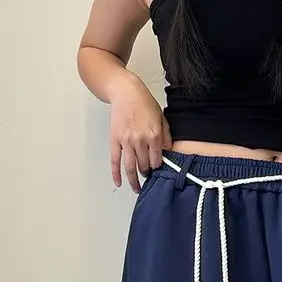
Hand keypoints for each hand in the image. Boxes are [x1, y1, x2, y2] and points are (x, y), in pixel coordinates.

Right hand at [110, 76, 170, 191]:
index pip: (157, 160)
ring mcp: (126, 141)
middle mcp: (140, 140)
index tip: (156, 169)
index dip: (157, 167)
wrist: (126, 93)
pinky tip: (119, 182)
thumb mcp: (161, 118)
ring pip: (130, 167)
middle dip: (146, 172)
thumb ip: (166, 136)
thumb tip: (167, 151)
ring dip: (134, 180)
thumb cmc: (144, 103)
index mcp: (154, 135)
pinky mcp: (115, 140)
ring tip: (136, 188)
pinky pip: (115, 161)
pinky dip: (116, 174)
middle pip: (144, 165)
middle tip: (147, 175)